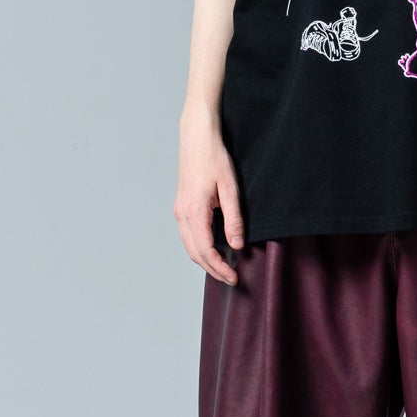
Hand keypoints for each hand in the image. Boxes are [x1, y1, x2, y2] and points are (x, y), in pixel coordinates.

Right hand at [174, 112, 245, 283]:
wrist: (197, 137)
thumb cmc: (214, 158)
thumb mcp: (230, 189)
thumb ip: (234, 219)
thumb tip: (237, 245)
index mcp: (194, 212)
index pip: (206, 251)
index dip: (219, 268)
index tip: (234, 278)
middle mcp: (182, 214)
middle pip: (195, 253)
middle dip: (212, 269)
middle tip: (231, 278)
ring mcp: (179, 210)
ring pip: (189, 246)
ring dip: (205, 260)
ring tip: (224, 267)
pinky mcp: (181, 206)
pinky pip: (188, 235)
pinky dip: (200, 247)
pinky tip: (214, 248)